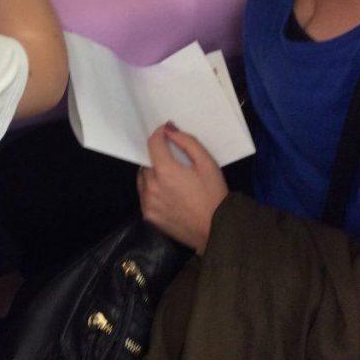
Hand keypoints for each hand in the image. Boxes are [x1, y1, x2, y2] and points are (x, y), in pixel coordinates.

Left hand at [137, 122, 227, 252]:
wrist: (216, 230)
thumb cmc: (214, 194)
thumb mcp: (207, 163)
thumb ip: (187, 143)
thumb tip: (168, 130)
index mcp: (165, 171)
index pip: (153, 144)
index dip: (159, 134)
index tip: (166, 133)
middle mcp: (151, 186)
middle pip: (147, 162)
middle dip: (158, 157)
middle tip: (174, 162)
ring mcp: (148, 202)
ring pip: (143, 179)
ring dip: (152, 174)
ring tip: (170, 179)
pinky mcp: (149, 216)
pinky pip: (144, 196)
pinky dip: (152, 191)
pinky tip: (168, 194)